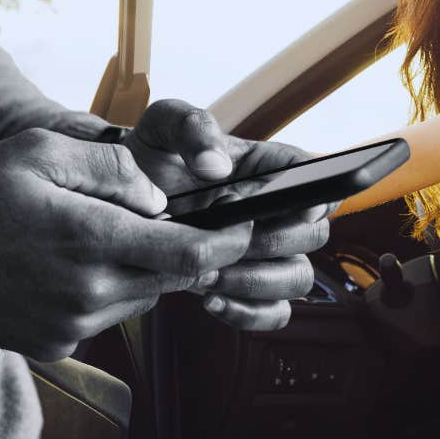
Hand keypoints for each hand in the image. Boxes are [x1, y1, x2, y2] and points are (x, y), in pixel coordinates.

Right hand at [0, 128, 252, 361]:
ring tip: (96, 235)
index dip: (227, 242)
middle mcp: (88, 292)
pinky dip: (103, 291)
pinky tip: (64, 265)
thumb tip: (162, 196)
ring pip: (139, 298)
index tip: (244, 226)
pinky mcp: (55, 345)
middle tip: (163, 220)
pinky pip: (104, 317)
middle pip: (170, 278)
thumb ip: (111, 169)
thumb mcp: (37, 151)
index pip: (190, 253)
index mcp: (89, 238)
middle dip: (181, 250)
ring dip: (139, 269)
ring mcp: (71, 326)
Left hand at [124, 99, 338, 329]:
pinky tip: (212, 300)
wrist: (120, 203)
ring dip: (260, 283)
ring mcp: (263, 253)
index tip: (298, 207)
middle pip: (314, 235)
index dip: (319, 193)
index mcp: (267, 166)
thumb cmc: (151, 158)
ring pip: (299, 278)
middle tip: (224, 245)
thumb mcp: (163, 126)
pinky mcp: (246, 286)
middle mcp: (275, 211)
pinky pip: (273, 313)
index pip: (315, 177)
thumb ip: (192, 128)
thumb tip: (216, 168)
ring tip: (209, 277)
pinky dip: (249, 313)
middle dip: (274, 244)